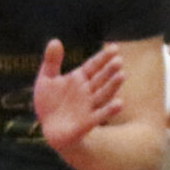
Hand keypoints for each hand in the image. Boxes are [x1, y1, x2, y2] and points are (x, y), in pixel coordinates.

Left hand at [33, 40, 124, 158]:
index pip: (93, 66)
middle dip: (109, 70)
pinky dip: (110, 109)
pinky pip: (101, 114)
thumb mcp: (46, 79)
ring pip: (104, 94)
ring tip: (123, 75)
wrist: (49, 128)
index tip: (115, 48)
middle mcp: (87, 91)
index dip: (103, 58)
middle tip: (119, 60)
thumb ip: (51, 61)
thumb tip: (55, 40)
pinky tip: (120, 103)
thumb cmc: (49, 102)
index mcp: (79, 79)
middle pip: (101, 78)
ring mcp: (89, 106)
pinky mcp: (88, 121)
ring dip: (113, 85)